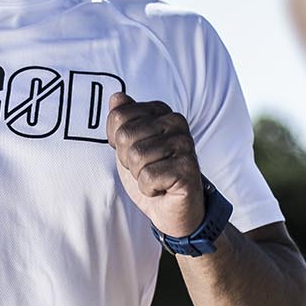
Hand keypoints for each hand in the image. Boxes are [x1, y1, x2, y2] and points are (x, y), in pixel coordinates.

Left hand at [105, 92, 204, 235]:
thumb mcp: (128, 145)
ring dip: (139, 175)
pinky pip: (148, 176)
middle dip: (128, 160)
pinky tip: (163, 187)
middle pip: (125, 136)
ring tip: (155, 177)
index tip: (134, 152)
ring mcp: (185, 143)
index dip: (117, 142)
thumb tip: (116, 97)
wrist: (170, 208)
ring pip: (136, 156)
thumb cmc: (150, 174)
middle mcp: (176, 121)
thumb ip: (122, 119)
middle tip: (146, 168)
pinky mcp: (188, 167)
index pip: (118, 116)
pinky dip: (149, 188)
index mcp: (160, 111)